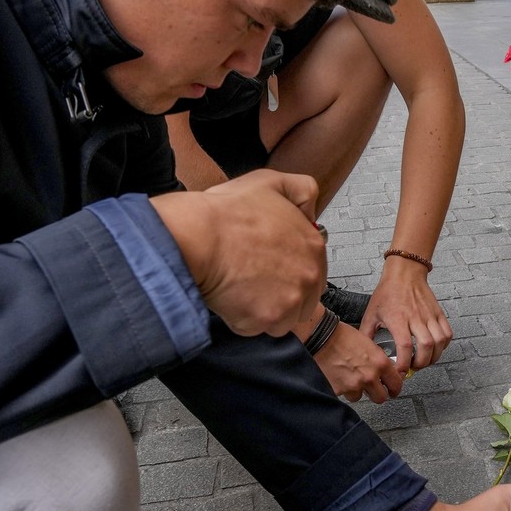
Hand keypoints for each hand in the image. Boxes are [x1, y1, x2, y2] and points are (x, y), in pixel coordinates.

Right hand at [150, 170, 323, 337]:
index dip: (288, 271)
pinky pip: (255, 328)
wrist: (197, 237)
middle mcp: (309, 275)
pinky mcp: (267, 319)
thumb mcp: (271, 181)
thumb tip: (310, 210)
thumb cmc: (225, 213)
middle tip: (252, 278)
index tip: (270, 268)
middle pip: (302, 299)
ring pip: (281, 318)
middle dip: (280, 293)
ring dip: (263, 309)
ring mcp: (291, 300)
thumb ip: (302, 191)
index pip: (312, 272)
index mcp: (313, 246)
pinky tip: (230, 296)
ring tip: (240, 286)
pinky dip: (242, 319)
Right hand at [313, 320, 404, 404]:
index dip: (395, 388)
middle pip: (381, 398)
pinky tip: (339, 377)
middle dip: (377, 393)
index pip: (396, 384)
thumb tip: (383, 369)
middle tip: (373, 389)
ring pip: (360, 396)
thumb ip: (378, 359)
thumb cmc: (341, 336)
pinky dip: (343, 389)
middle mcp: (369, 377)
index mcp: (380, 363)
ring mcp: (354, 385)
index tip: (393, 389)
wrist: (320, 338)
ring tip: (350, 377)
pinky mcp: (339, 390)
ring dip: (357, 390)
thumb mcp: (368, 343)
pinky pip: (344, 395)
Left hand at [362, 256, 452, 374]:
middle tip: (413, 367)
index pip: (405, 347)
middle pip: (426, 347)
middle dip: (421, 363)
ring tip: (424, 360)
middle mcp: (416, 318)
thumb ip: (367, 334)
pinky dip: (443, 345)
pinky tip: (435, 348)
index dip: (404, 363)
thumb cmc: (387, 292)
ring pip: (439, 341)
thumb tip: (364, 352)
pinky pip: (447, 333)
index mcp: (398, 319)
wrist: (404, 273)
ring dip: (434, 356)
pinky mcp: (438, 313)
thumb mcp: (371, 314)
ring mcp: (430, 315)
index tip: (400, 371)